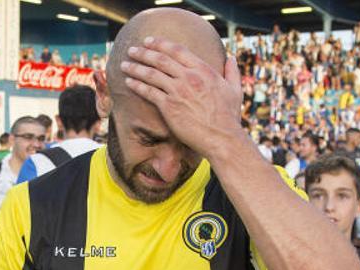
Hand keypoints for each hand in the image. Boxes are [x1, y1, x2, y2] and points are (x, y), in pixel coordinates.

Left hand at [120, 36, 244, 157]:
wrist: (222, 138)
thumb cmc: (229, 117)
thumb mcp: (235, 90)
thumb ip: (232, 72)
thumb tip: (231, 58)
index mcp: (204, 70)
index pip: (177, 50)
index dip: (160, 43)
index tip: (149, 41)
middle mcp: (189, 77)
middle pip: (160, 59)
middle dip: (143, 52)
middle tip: (132, 50)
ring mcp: (178, 91)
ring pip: (151, 74)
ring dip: (135, 67)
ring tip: (125, 65)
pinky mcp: (169, 107)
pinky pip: (149, 92)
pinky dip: (137, 85)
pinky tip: (128, 82)